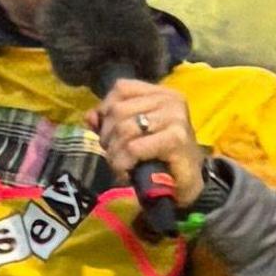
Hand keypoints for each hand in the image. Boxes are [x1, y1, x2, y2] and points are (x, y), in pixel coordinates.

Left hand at [92, 78, 205, 217]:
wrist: (185, 187)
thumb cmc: (159, 159)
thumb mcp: (133, 135)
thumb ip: (111, 122)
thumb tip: (90, 116)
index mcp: (162, 93)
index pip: (122, 88)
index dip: (106, 110)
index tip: (108, 133)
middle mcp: (170, 100)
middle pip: (118, 109)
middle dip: (108, 136)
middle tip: (114, 155)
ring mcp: (175, 118)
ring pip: (124, 129)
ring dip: (114, 153)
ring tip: (121, 166)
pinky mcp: (175, 139)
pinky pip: (134, 148)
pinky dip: (123, 163)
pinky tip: (127, 173)